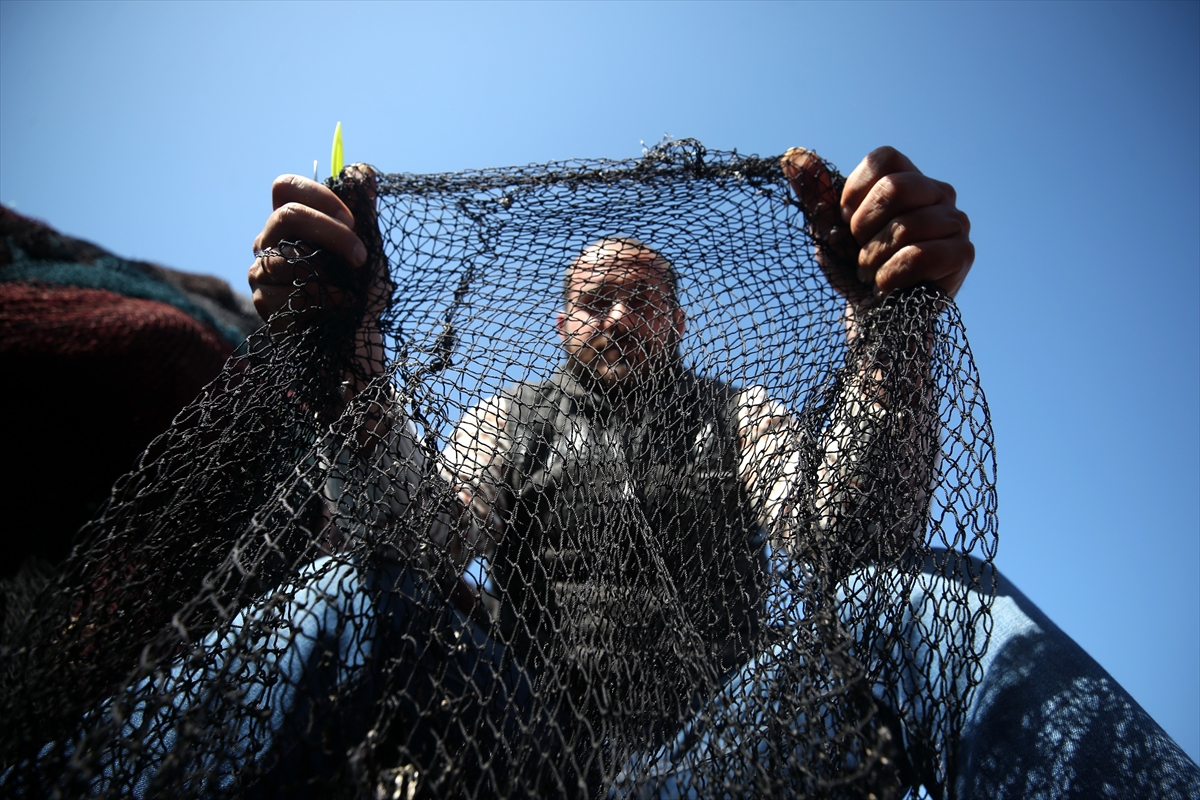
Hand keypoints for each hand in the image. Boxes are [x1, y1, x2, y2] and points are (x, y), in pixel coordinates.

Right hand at [248, 168, 375, 324]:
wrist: (359, 338)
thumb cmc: (361, 291)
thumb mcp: (369, 249)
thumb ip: (365, 212)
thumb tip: (362, 171)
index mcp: (291, 223)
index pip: (286, 187)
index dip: (319, 196)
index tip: (352, 221)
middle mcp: (269, 242)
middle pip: (286, 216)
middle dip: (331, 233)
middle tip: (360, 256)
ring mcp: (261, 272)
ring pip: (288, 258)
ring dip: (330, 275)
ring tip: (351, 292)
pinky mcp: (263, 303)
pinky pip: (290, 293)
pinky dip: (325, 301)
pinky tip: (338, 309)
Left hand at [782, 146, 973, 305]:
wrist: (869, 315)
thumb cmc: (852, 267)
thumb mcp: (827, 228)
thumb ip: (813, 192)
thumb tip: (793, 156)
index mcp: (908, 177)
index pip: (884, 158)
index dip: (855, 193)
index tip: (847, 223)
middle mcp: (938, 192)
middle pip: (896, 187)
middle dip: (864, 227)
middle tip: (859, 252)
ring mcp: (955, 221)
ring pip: (907, 226)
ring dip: (874, 258)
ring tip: (871, 273)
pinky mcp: (962, 254)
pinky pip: (921, 255)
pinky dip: (892, 276)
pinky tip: (888, 287)